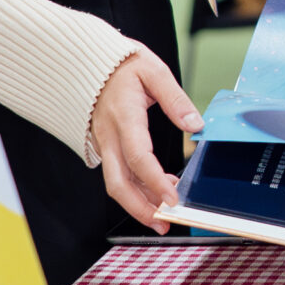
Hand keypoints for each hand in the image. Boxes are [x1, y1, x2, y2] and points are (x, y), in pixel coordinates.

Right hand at [90, 51, 203, 232]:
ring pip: (116, 183)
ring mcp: (104, 143)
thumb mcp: (154, 70)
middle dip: (140, 209)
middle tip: (164, 223)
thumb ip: (176, 99)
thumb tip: (196, 125)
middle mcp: (109, 135)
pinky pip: (117, 173)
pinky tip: (157, 190)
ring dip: (139, 202)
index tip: (173, 199)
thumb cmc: (122, 64)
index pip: (138, 157)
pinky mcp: (104, 145)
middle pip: (119, 183)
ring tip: (166, 211)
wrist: (88, 62)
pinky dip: (135, 187)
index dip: (155, 182)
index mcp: (123, 116)